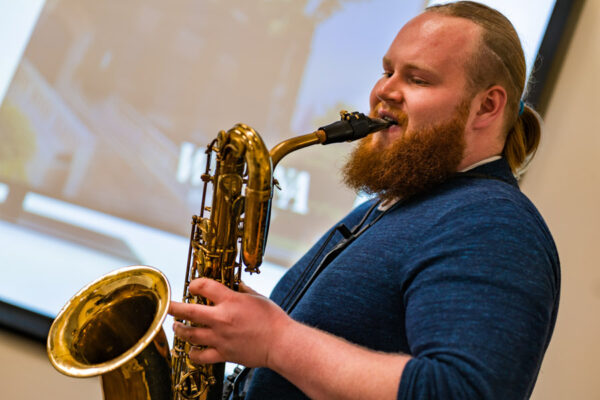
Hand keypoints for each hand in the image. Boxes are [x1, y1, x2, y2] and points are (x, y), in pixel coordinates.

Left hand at [168, 278, 291, 367]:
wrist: (280, 343)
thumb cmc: (273, 319)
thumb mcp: (258, 297)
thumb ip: (243, 291)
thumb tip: (236, 286)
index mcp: (231, 301)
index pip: (204, 287)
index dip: (194, 284)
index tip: (193, 286)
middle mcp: (221, 319)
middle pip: (188, 312)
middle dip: (173, 307)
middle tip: (167, 306)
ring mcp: (220, 338)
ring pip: (190, 335)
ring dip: (180, 329)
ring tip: (177, 326)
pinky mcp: (223, 353)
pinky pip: (201, 356)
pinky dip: (193, 353)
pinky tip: (191, 350)